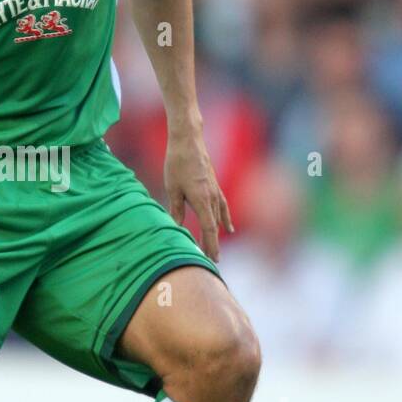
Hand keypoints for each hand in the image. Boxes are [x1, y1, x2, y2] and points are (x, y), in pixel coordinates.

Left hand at [164, 129, 233, 261]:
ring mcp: (215, 190)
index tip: (210, 259)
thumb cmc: (178, 162)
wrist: (189, 140)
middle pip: (215, 226)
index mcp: (202, 200)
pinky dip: (225, 218)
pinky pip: (222, 206)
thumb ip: (176, 210)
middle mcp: (212, 197)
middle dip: (213, 244)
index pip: (208, 229)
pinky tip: (228, 227)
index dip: (209, 245)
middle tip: (213, 262)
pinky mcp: (214, 184)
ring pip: (219, 217)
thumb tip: (176, 228)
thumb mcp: (172, 188)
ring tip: (216, 250)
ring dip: (217, 234)